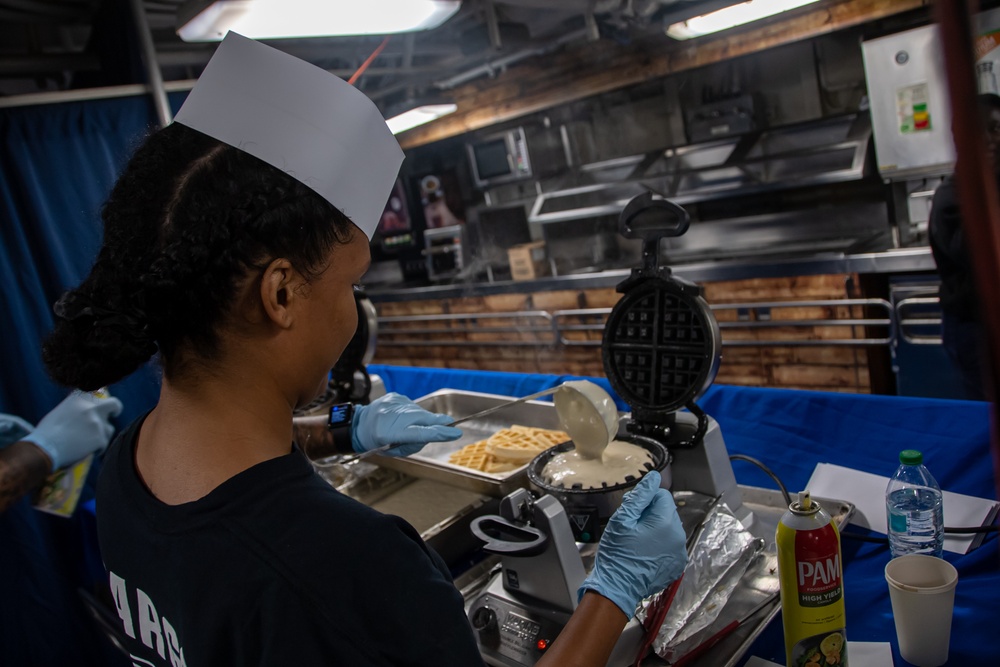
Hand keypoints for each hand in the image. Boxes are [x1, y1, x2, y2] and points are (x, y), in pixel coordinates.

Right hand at [24, 391, 122, 470]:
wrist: (45, 448)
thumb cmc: (47, 432)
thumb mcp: (60, 411)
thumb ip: (76, 408)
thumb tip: (84, 410)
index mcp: (80, 398)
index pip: (98, 393)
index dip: (101, 400)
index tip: (101, 404)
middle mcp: (92, 407)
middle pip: (114, 404)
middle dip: (116, 409)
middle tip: (115, 414)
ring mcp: (98, 422)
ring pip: (109, 429)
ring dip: (101, 435)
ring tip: (85, 443)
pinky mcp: (101, 438)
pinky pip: (103, 444)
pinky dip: (97, 449)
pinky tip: (84, 452)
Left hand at [352, 392, 461, 455]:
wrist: (358, 424)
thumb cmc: (376, 441)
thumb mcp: (394, 450)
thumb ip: (414, 444)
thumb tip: (434, 434)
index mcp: (393, 433)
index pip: (422, 433)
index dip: (440, 433)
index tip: (455, 433)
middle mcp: (396, 415)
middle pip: (427, 418)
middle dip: (439, 423)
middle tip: (449, 427)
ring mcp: (396, 403)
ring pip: (420, 412)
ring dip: (422, 419)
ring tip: (410, 425)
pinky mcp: (396, 396)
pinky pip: (412, 406)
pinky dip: (412, 413)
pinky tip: (402, 417)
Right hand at [578, 470, 686, 617]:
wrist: (617, 586)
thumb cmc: (617, 554)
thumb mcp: (622, 519)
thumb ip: (640, 496)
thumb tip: (654, 478)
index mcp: (666, 523)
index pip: (663, 496)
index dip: (646, 500)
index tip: (633, 512)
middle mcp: (678, 537)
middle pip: (667, 511)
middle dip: (651, 514)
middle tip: (632, 527)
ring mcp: (679, 552)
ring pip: (669, 527)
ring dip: (656, 529)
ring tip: (637, 541)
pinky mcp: (677, 564)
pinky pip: (671, 544)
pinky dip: (660, 544)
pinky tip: (644, 552)